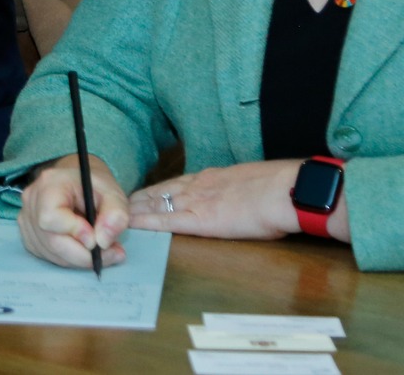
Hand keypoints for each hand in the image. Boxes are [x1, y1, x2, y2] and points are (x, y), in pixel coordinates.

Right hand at [18, 154, 131, 269]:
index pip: (50, 217)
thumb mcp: (113, 193)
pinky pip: (49, 256)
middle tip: (113, 254)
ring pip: (52, 253)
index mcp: (49, 185)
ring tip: (104, 250)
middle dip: (85, 255)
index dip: (74, 232)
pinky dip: (71, 258)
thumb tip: (103, 242)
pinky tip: (84, 247)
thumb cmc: (94, 186)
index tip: (97, 239)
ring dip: (81, 259)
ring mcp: (26, 220)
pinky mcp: (29, 236)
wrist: (77, 183)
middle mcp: (31, 202)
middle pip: (52, 241)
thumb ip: (115, 214)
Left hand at [127, 160, 339, 240]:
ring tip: (117, 215)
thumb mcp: (252, 182)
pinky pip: (166, 222)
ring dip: (136, 210)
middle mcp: (199, 186)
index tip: (143, 195)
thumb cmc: (279, 188)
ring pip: (156, 205)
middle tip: (119, 204)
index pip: (176, 183)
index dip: (157, 190)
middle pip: (160, 192)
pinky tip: (133, 225)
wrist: (286, 191)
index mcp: (213, 177)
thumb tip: (237, 197)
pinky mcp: (200, 220)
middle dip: (139, 199)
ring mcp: (198, 202)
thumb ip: (236, 189)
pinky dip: (147, 223)